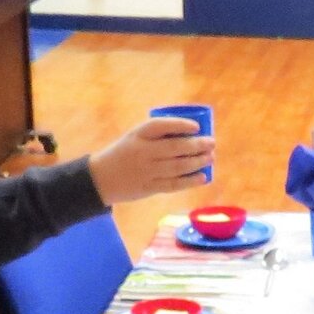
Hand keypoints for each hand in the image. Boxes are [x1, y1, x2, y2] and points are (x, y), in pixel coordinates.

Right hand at [88, 118, 216, 203]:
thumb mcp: (134, 138)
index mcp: (138, 134)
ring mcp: (146, 171)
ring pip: (177, 166)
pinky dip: (190, 181)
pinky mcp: (149, 188)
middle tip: (212, 143)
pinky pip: (174, 184)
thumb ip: (157, 136)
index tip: (197, 127)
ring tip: (210, 158)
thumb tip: (191, 135)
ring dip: (197, 162)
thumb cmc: (125, 153)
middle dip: (197, 145)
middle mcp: (143, 152)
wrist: (101, 178)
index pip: (162, 126)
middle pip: (175, 147)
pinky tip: (203, 177)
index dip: (181, 125)